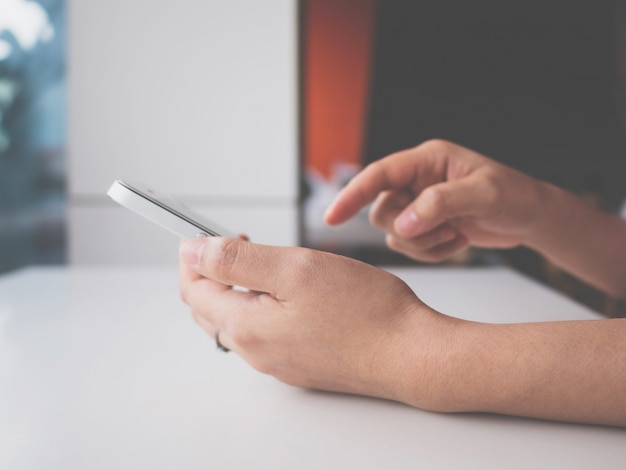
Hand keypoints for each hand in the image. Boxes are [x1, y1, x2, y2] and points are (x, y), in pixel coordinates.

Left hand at [179, 236, 448, 404]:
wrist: (411, 354)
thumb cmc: (365, 311)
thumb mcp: (296, 269)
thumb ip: (238, 260)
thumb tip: (193, 251)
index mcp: (247, 327)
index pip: (195, 290)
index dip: (193, 257)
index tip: (201, 235)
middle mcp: (257, 352)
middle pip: (212, 309)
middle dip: (214, 273)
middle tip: (239, 244)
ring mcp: (279, 363)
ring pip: (238, 322)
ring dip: (239, 291)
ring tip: (268, 265)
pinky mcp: (301, 366)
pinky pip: (265, 335)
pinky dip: (263, 309)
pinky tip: (290, 295)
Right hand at [324, 139, 549, 261]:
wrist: (529, 218)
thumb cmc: (514, 195)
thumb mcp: (484, 194)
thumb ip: (440, 204)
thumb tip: (403, 224)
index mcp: (426, 160)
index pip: (378, 175)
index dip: (352, 194)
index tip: (332, 218)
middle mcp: (416, 181)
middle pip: (381, 210)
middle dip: (409, 229)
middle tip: (444, 229)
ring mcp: (419, 204)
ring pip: (393, 233)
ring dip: (422, 244)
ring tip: (455, 234)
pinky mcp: (425, 225)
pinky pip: (409, 247)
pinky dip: (431, 252)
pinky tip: (457, 241)